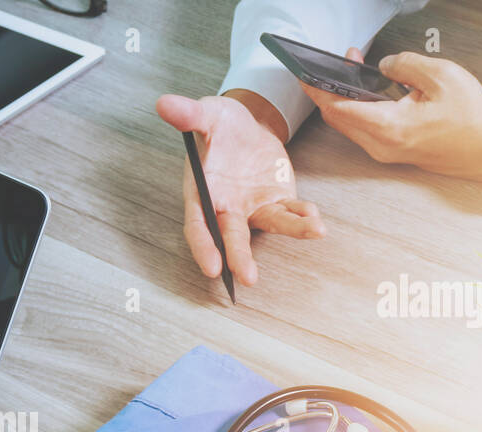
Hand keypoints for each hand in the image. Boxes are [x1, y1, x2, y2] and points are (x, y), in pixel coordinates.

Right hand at [156, 92, 324, 286]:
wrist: (247, 125)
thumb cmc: (220, 125)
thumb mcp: (206, 113)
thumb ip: (189, 113)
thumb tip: (165, 103)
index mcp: (203, 191)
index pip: (198, 224)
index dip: (203, 245)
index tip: (211, 267)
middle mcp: (226, 207)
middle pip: (231, 236)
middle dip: (239, 257)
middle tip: (248, 278)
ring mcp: (253, 207)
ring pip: (269, 225)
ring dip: (290, 231)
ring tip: (313, 231)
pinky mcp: (276, 201)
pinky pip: (290, 212)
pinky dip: (303, 216)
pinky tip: (316, 218)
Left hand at [301, 48, 481, 186]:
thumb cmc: (470, 117)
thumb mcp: (442, 76)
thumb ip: (405, 65)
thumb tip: (382, 66)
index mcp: (389, 127)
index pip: (339, 108)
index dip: (318, 90)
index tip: (305, 75)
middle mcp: (380, 144)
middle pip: (337, 118)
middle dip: (329, 88)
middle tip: (334, 63)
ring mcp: (384, 151)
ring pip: (348, 125)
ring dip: (343, 98)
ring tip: (351, 70)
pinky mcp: (389, 150)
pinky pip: (362, 129)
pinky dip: (357, 109)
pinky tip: (364, 90)